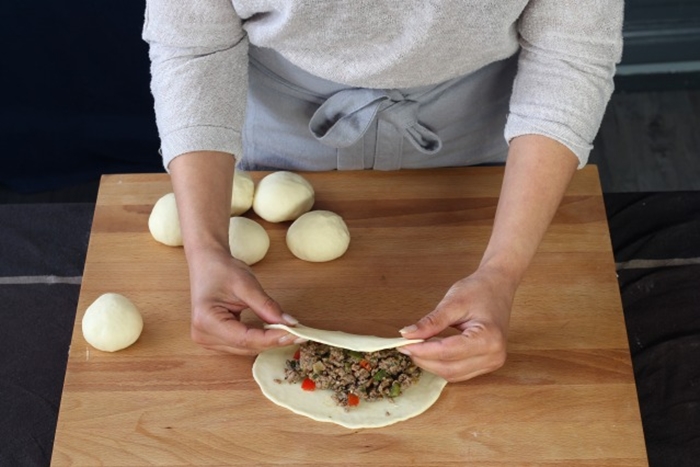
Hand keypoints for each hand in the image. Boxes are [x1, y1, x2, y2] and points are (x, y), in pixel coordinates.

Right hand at [186, 246, 299, 354]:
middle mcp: (204, 335)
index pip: (245, 338)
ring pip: (245, 349)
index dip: (272, 339)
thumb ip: (267, 306)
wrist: (207, 263)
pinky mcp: (215, 339)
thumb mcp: (247, 284)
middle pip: (246, 346)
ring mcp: (207, 339)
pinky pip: (241, 345)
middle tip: (300, 333)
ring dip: (267, 342)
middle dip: (273, 341)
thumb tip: (289, 323)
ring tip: (290, 332)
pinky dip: (259, 339)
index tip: (295, 334)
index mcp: (207, 320)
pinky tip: (274, 333)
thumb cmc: (221, 269)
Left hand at [398, 267, 515, 381]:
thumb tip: (407, 334)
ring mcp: (492, 363)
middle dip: (424, 360)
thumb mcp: (453, 303)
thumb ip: (431, 322)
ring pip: (453, 374)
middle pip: (450, 369)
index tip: (403, 344)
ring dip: (431, 364)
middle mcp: (494, 356)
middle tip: (406, 346)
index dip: (422, 351)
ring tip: (416, 348)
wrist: (498, 287)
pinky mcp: (487, 364)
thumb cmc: (479, 290)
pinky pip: (459, 372)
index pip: (447, 352)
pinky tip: (430, 352)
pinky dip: (441, 365)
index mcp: (488, 338)